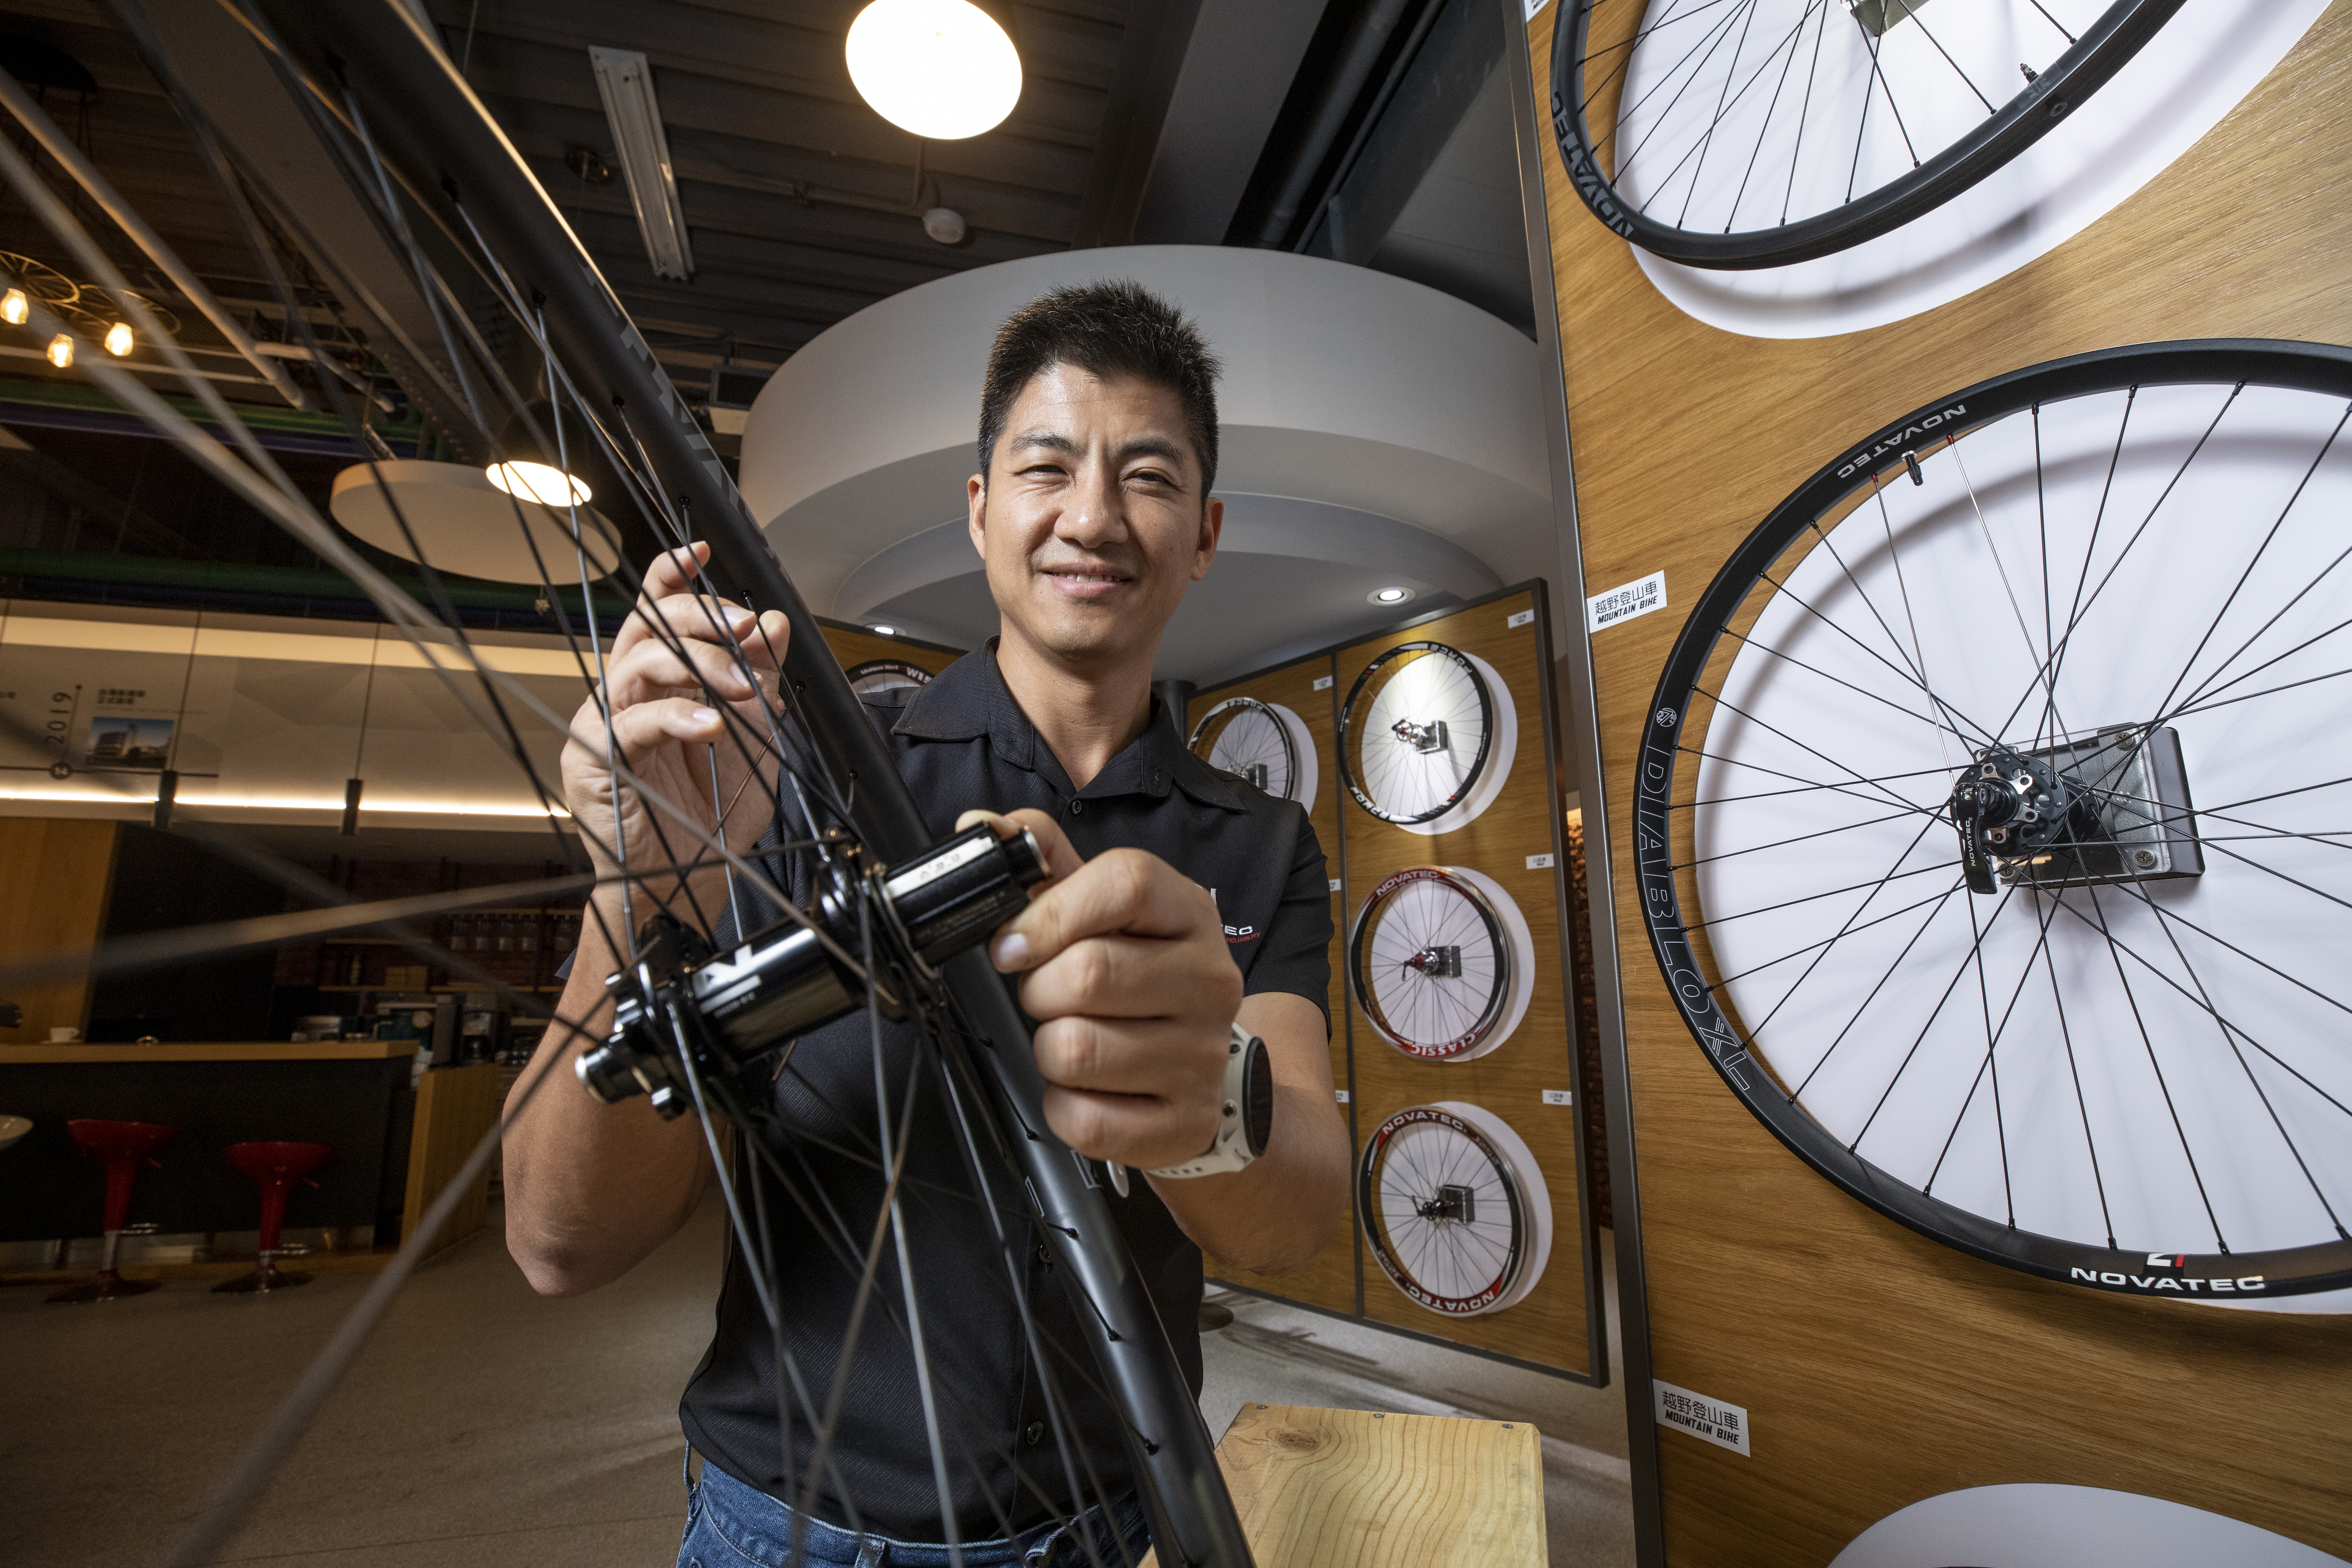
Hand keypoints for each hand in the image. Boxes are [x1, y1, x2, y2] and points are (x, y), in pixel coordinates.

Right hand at [561, 543, 789, 913]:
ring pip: (636, 664)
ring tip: (741, 687)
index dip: (670, 576)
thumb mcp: (755, 737)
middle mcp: (624, 696)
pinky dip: (676, 717)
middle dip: (699, 617)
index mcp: (659, 684)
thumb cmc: (710, 813)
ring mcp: (603, 726)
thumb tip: (775, 623)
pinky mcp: (593, 762)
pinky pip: (631, 723)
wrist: (688, 881)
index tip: (699, 550)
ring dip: (697, 664)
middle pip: (644, 626)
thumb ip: (761, 679)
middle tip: (746, 630)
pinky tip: (711, 725)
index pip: (654, 613)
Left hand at [964, 808, 1243, 1169]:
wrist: (1198, 1067)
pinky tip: (1087, 1089)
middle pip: (1090, 972)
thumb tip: (980, 830)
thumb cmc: (1135, 974)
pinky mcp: (1185, 1123)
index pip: (1126, 883)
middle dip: (1039, 990)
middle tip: (1047, 996)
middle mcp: (1209, 981)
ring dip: (1048, 1048)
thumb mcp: (1098, 910)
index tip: (1013, 942)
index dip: (1050, 911)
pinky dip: (1064, 1107)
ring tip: (1070, 1038)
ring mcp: (1203, 1056)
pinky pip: (1086, 1119)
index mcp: (1188, 914)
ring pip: (1077, 1049)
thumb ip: (1041, 861)